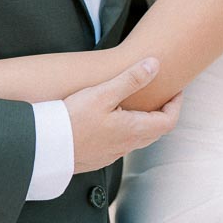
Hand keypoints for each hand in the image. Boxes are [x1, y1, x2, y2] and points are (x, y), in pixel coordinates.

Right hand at [64, 58, 181, 173]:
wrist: (46, 147)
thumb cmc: (73, 120)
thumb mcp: (103, 93)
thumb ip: (131, 79)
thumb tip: (154, 65)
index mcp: (134, 130)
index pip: (168, 121)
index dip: (176, 104)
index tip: (176, 91)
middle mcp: (127, 145)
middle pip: (156, 131)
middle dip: (162, 112)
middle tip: (161, 95)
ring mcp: (112, 153)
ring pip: (138, 139)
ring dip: (144, 122)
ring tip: (137, 104)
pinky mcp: (98, 157)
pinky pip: (121, 144)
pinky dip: (126, 131)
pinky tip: (112, 120)